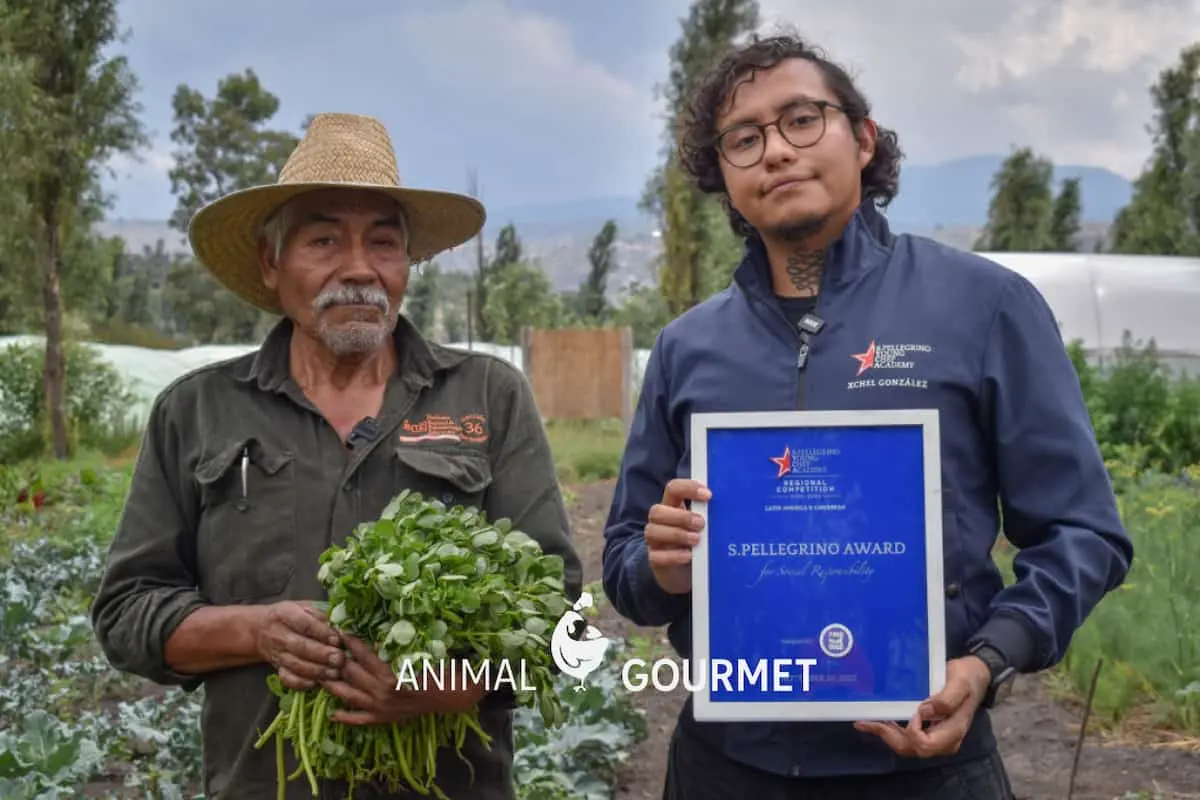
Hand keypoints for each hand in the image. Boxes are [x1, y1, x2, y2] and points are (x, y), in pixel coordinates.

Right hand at [254, 601, 344, 690]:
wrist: (261, 629)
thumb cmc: (291, 615)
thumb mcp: (304, 606)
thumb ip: (320, 614)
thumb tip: (338, 626)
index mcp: (286, 614)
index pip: (304, 624)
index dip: (321, 632)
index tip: (337, 639)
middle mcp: (279, 635)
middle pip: (300, 647)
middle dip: (322, 654)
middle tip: (339, 659)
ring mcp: (277, 653)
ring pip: (296, 665)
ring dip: (317, 671)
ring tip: (334, 673)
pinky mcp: (277, 668)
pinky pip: (287, 678)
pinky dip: (301, 683)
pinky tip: (316, 683)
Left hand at [322, 636, 488, 725]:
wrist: (452, 696)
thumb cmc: (439, 668)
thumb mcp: (419, 652)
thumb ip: (398, 643)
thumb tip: (376, 628)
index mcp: (391, 675)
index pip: (363, 655)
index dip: (350, 641)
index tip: (339, 629)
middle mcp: (381, 693)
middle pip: (351, 674)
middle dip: (337, 660)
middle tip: (325, 647)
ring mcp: (380, 708)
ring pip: (348, 696)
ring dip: (332, 685)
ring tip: (320, 673)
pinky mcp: (383, 719)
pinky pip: (359, 720)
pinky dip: (345, 717)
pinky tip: (332, 712)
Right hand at [645, 478, 710, 594]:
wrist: (688, 573)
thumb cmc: (700, 544)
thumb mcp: (705, 528)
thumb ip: (711, 516)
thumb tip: (733, 506)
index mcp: (673, 506)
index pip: (673, 489)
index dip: (688, 488)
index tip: (708, 495)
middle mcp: (660, 522)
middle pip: (657, 510)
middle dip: (681, 516)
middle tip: (702, 524)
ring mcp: (655, 541)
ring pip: (652, 531)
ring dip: (676, 534)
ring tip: (697, 540)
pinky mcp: (655, 560)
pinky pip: (655, 556)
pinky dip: (672, 555)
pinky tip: (688, 557)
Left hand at [853, 656, 991, 757]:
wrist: (975, 676)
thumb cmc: (968, 678)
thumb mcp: (960, 682)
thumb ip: (947, 699)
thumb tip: (925, 711)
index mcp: (953, 731)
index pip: (925, 744)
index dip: (912, 732)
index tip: (912, 711)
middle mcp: (944, 740)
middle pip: (912, 748)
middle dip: (888, 736)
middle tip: (866, 722)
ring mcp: (937, 737)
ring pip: (907, 745)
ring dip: (886, 735)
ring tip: (866, 722)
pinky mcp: (930, 730)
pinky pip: (908, 737)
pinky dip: (891, 731)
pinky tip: (877, 721)